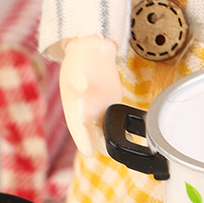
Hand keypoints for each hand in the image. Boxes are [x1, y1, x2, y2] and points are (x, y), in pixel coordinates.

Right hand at [59, 35, 120, 155]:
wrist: (91, 50)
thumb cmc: (79, 59)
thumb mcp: (76, 66)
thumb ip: (78, 78)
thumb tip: (82, 86)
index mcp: (73, 107)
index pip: (76, 128)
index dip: (82, 141)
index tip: (88, 152)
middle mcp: (84, 113)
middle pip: (91, 135)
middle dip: (100, 145)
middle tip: (110, 151)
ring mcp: (98, 111)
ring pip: (104, 133)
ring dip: (112, 141)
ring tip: (125, 146)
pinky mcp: (110, 107)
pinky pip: (114, 123)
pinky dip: (121, 131)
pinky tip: (130, 137)